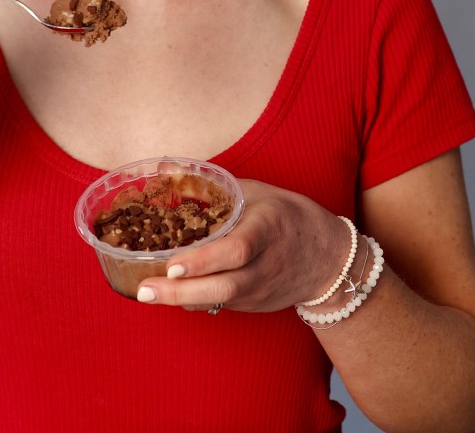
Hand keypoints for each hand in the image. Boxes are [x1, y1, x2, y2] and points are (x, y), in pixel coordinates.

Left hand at [134, 180, 350, 312]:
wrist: (329, 258)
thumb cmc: (286, 216)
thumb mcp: (257, 192)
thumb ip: (216, 186)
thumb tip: (167, 168)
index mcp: (267, 229)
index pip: (235, 251)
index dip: (203, 261)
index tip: (172, 263)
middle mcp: (265, 265)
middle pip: (223, 286)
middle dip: (181, 291)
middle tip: (145, 289)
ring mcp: (261, 290)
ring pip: (219, 301)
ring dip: (181, 300)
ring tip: (147, 293)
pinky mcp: (255, 305)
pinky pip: (220, 305)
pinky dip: (194, 301)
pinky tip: (170, 294)